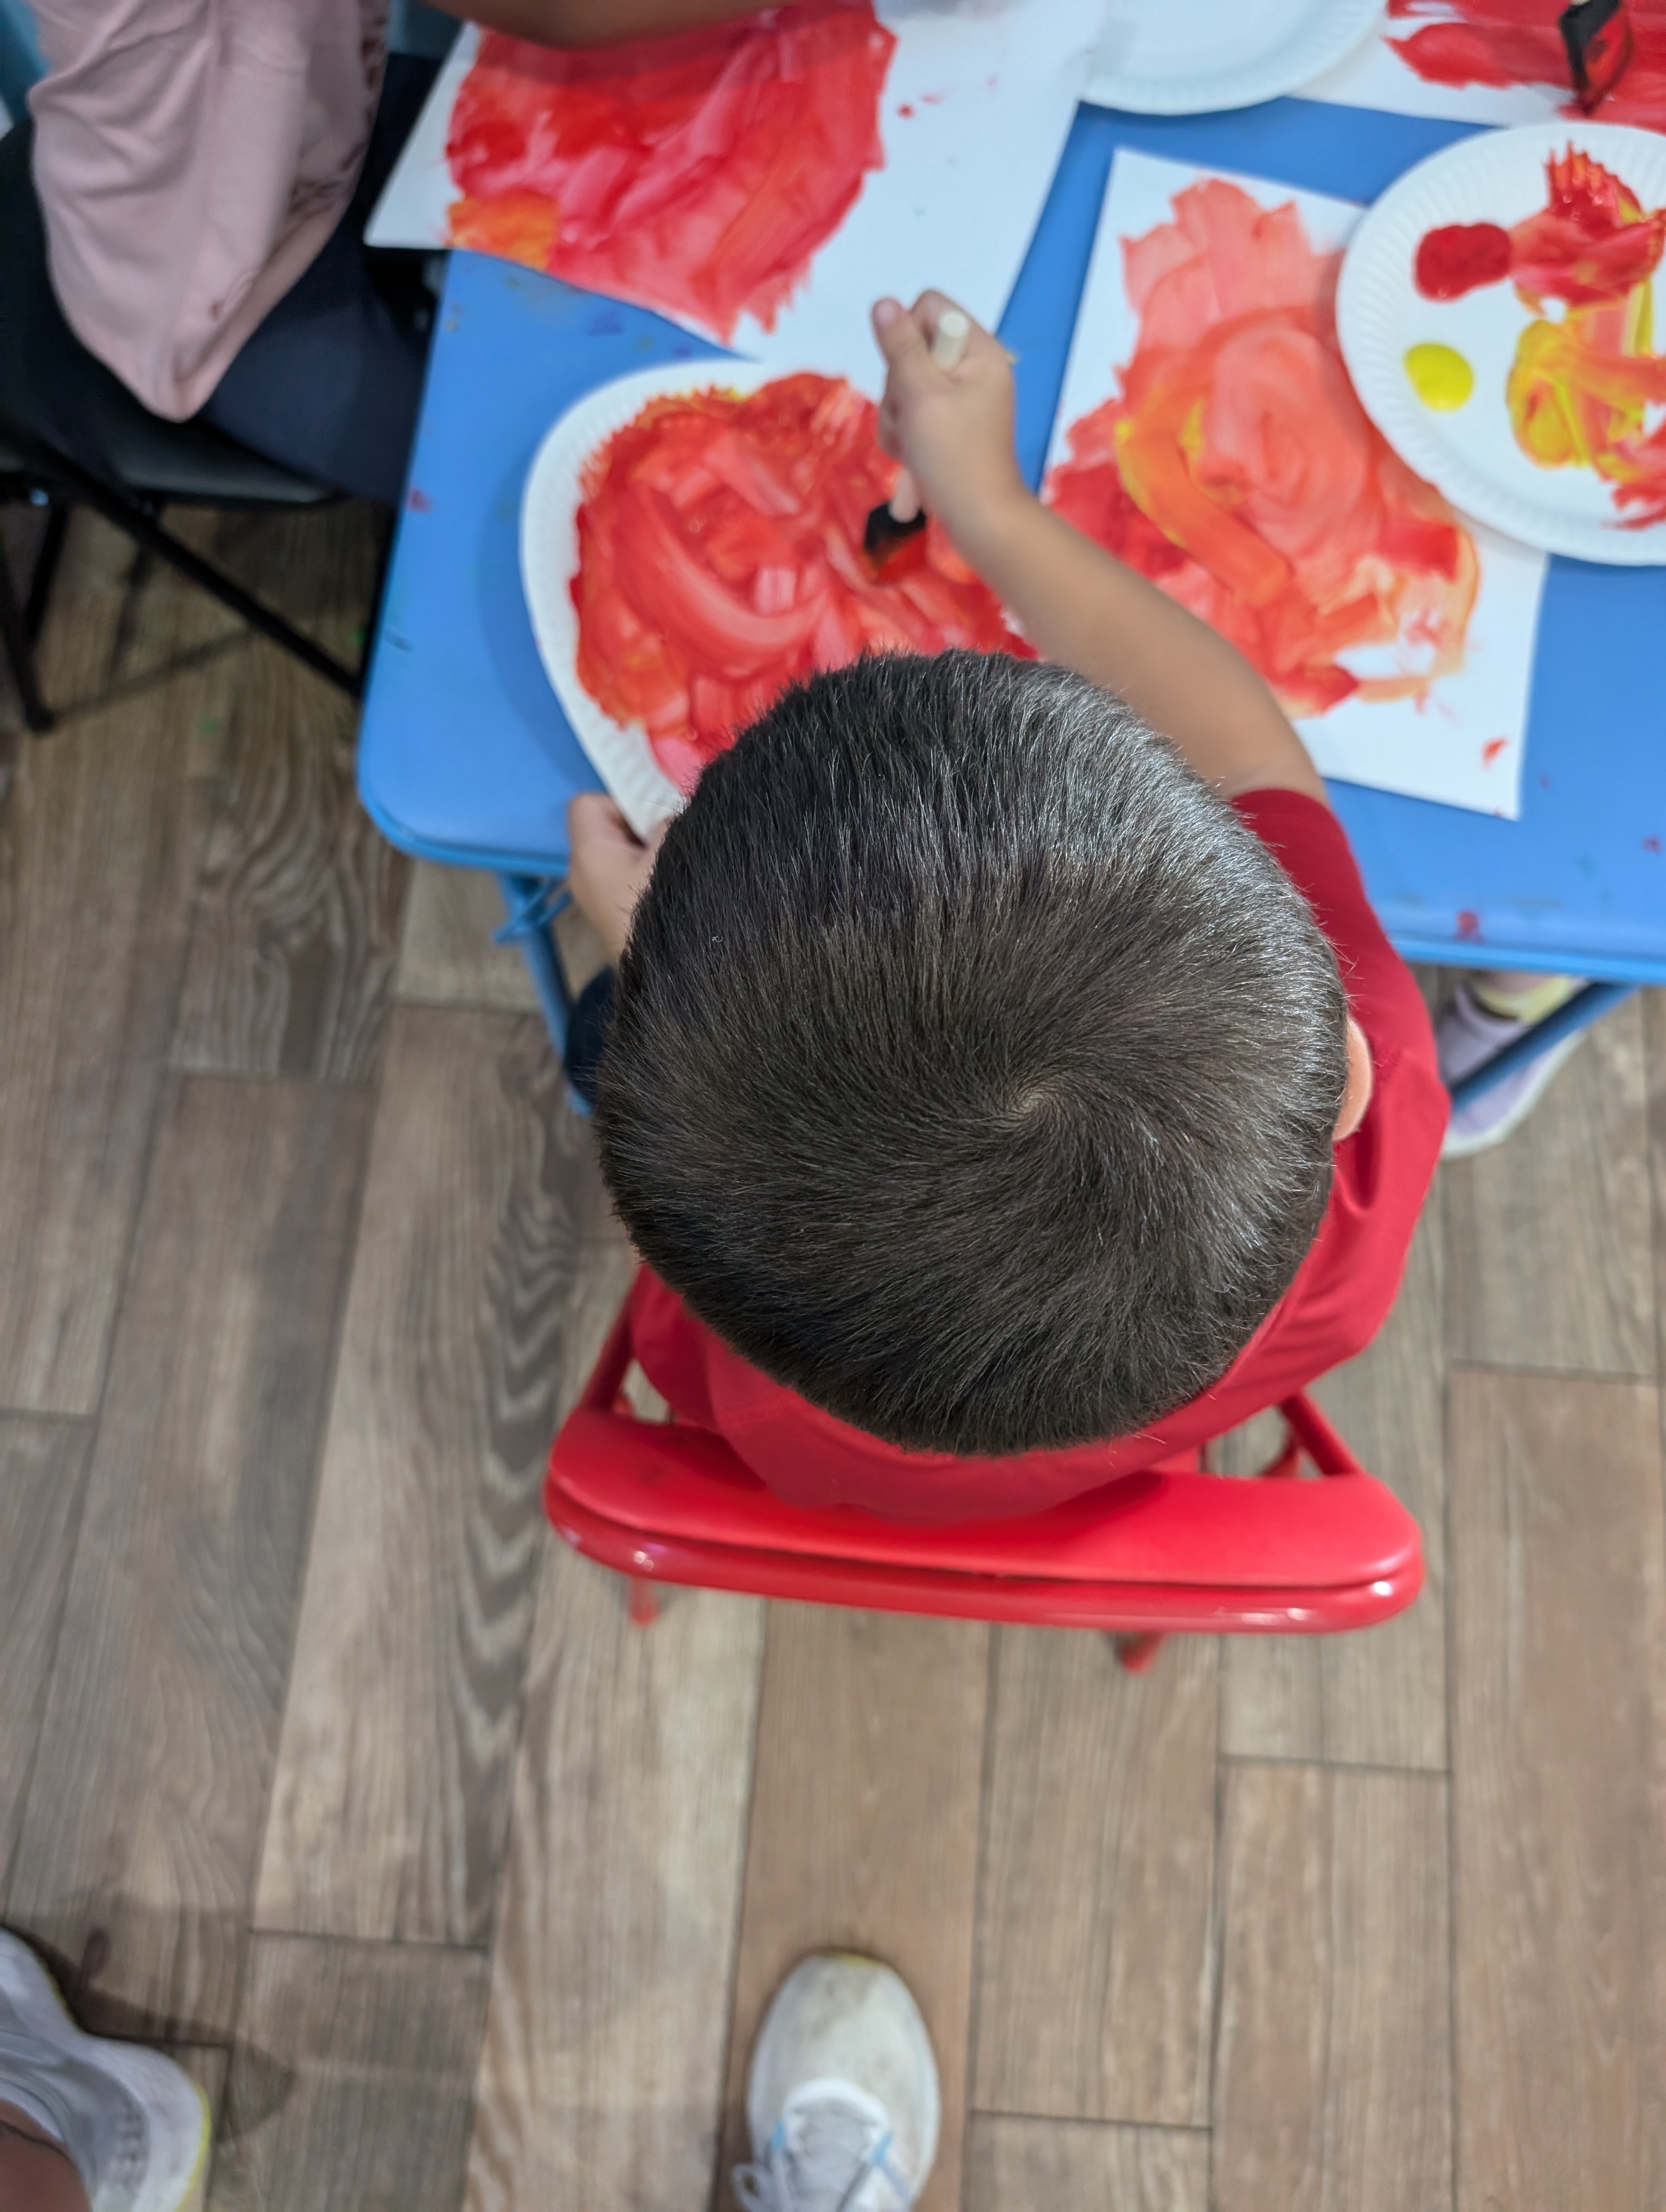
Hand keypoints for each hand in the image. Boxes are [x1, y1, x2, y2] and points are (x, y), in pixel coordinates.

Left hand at [566, 793, 667, 966]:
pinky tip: (676, 893)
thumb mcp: (675, 851)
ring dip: (652, 856)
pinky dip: (650, 879)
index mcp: (588, 853)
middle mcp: (582, 875)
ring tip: (680, 870)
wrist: (674, 984)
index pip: (588, 803)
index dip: (623, 800)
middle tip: (675, 842)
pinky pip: (628, 882)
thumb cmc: (664, 910)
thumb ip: (673, 820)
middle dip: (643, 828)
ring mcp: (596, 901)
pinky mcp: (614, 920)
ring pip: (622, 857)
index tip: (656, 819)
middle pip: (608, 829)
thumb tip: (674, 814)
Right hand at [871, 290, 1029, 564]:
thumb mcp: (922, 396)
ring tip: (911, 447)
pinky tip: (910, 457)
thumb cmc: (955, 459)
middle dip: (898, 387)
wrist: (980, 522)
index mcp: (979, 351)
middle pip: (911, 349)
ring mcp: (959, 399)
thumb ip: (901, 348)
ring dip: (897, 418)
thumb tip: (883, 302)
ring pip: (904, 386)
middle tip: (911, 420)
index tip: (908, 374)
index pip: (929, 307)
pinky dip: (903, 435)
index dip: (906, 334)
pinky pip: (910, 414)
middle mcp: (971, 368)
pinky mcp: (947, 426)